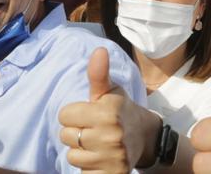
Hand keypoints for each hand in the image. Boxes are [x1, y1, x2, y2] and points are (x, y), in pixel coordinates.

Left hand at [58, 49, 157, 172]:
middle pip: (66, 136)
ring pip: (72, 156)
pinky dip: (88, 168)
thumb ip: (99, 74)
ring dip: (81, 152)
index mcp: (107, 113)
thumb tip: (99, 50)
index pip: (64, 115)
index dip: (74, 114)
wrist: (145, 139)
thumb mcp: (110, 92)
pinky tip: (99, 159)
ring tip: (97, 145)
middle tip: (94, 130)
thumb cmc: (121, 111)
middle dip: (76, 132)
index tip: (89, 115)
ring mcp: (112, 158)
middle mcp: (110, 136)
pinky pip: (83, 173)